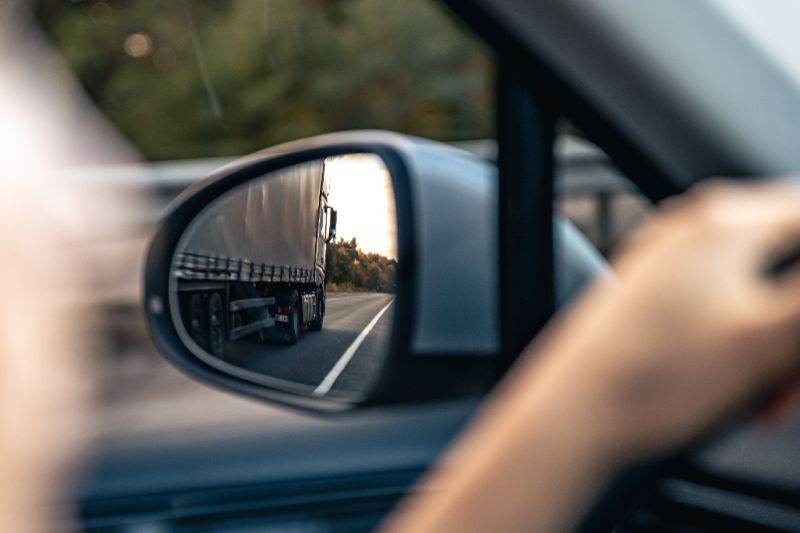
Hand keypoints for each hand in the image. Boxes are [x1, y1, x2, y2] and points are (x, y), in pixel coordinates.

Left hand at [534, 180, 799, 462]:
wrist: (573, 411)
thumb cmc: (651, 375)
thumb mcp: (768, 337)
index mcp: (727, 221)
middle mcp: (692, 228)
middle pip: (788, 261)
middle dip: (798, 333)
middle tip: (792, 383)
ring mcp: (666, 258)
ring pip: (756, 292)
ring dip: (778, 347)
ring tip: (765, 399)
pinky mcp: (649, 292)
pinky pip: (717, 307)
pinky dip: (739, 345)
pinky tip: (734, 385)